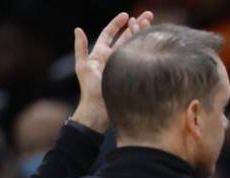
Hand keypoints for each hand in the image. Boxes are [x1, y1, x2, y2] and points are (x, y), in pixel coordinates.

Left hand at [71, 11, 153, 131]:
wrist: (100, 109)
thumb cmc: (89, 90)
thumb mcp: (82, 67)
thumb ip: (80, 48)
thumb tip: (78, 29)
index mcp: (101, 55)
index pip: (110, 35)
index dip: (117, 24)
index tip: (126, 15)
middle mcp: (113, 59)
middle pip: (126, 37)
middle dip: (136, 25)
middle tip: (148, 15)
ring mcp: (124, 66)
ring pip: (134, 46)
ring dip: (142, 34)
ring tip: (150, 24)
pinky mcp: (131, 74)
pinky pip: (139, 59)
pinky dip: (144, 49)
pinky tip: (151, 41)